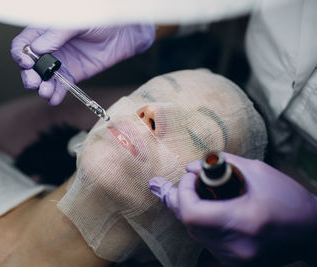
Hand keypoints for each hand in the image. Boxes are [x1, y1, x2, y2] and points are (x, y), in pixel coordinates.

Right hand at [11, 25, 154, 104]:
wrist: (124, 32)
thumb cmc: (100, 19)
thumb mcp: (77, 21)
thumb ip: (57, 34)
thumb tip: (37, 48)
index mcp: (45, 31)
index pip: (23, 44)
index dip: (21, 54)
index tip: (27, 62)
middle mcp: (49, 48)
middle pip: (29, 65)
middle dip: (29, 75)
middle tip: (34, 82)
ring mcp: (60, 62)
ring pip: (43, 78)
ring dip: (41, 87)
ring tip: (46, 92)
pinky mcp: (72, 74)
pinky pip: (60, 86)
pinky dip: (55, 94)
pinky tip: (54, 98)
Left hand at [148, 152, 316, 265]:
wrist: (312, 231)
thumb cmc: (289, 198)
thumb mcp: (258, 171)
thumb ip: (221, 165)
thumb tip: (190, 168)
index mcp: (243, 221)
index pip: (191, 213)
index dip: (183, 192)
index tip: (190, 178)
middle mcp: (236, 246)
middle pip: (188, 225)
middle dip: (178, 201)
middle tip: (166, 185)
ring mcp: (235, 258)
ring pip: (194, 234)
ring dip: (187, 212)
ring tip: (184, 194)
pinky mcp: (236, 263)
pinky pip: (206, 242)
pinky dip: (199, 224)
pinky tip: (200, 209)